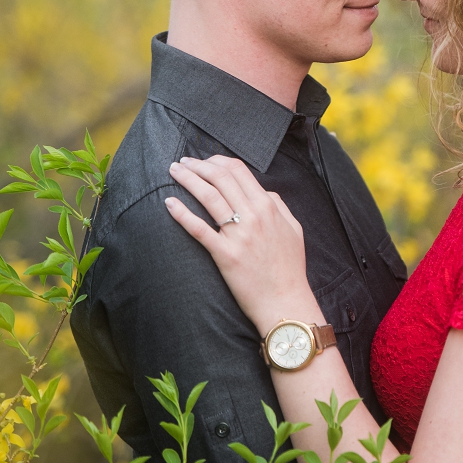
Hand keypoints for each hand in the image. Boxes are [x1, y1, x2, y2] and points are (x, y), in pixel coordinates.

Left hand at [165, 153, 317, 334]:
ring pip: (209, 197)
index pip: (238, 171)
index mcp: (268, 205)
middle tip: (182, 162)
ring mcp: (238, 235)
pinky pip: (200, 229)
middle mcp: (253, 215)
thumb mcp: (293, 228)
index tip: (203, 160)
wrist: (285, 301)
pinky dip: (183, 213)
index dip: (217, 160)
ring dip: (188, 180)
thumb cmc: (290, 267)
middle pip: (221, 178)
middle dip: (198, 165)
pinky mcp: (225, 255)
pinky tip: (169, 203)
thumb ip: (278, 205)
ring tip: (173, 172)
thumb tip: (262, 191)